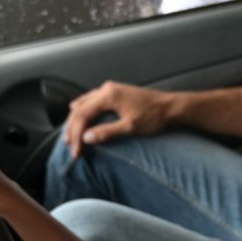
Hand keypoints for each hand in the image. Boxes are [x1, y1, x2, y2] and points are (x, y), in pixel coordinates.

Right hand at [61, 81, 175, 157]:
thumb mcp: (130, 127)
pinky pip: (92, 100)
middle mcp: (107, 89)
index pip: (83, 115)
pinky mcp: (115, 93)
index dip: (76, 134)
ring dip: (76, 120)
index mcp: (109, 95)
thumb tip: (86, 138)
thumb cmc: (154, 117)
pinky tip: (79, 116)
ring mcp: (111, 89)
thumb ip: (107, 132)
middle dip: (73, 129)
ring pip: (84, 103)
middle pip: (80, 109)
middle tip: (70, 146)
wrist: (171, 107)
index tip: (76, 150)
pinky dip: (83, 111)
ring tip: (70, 135)